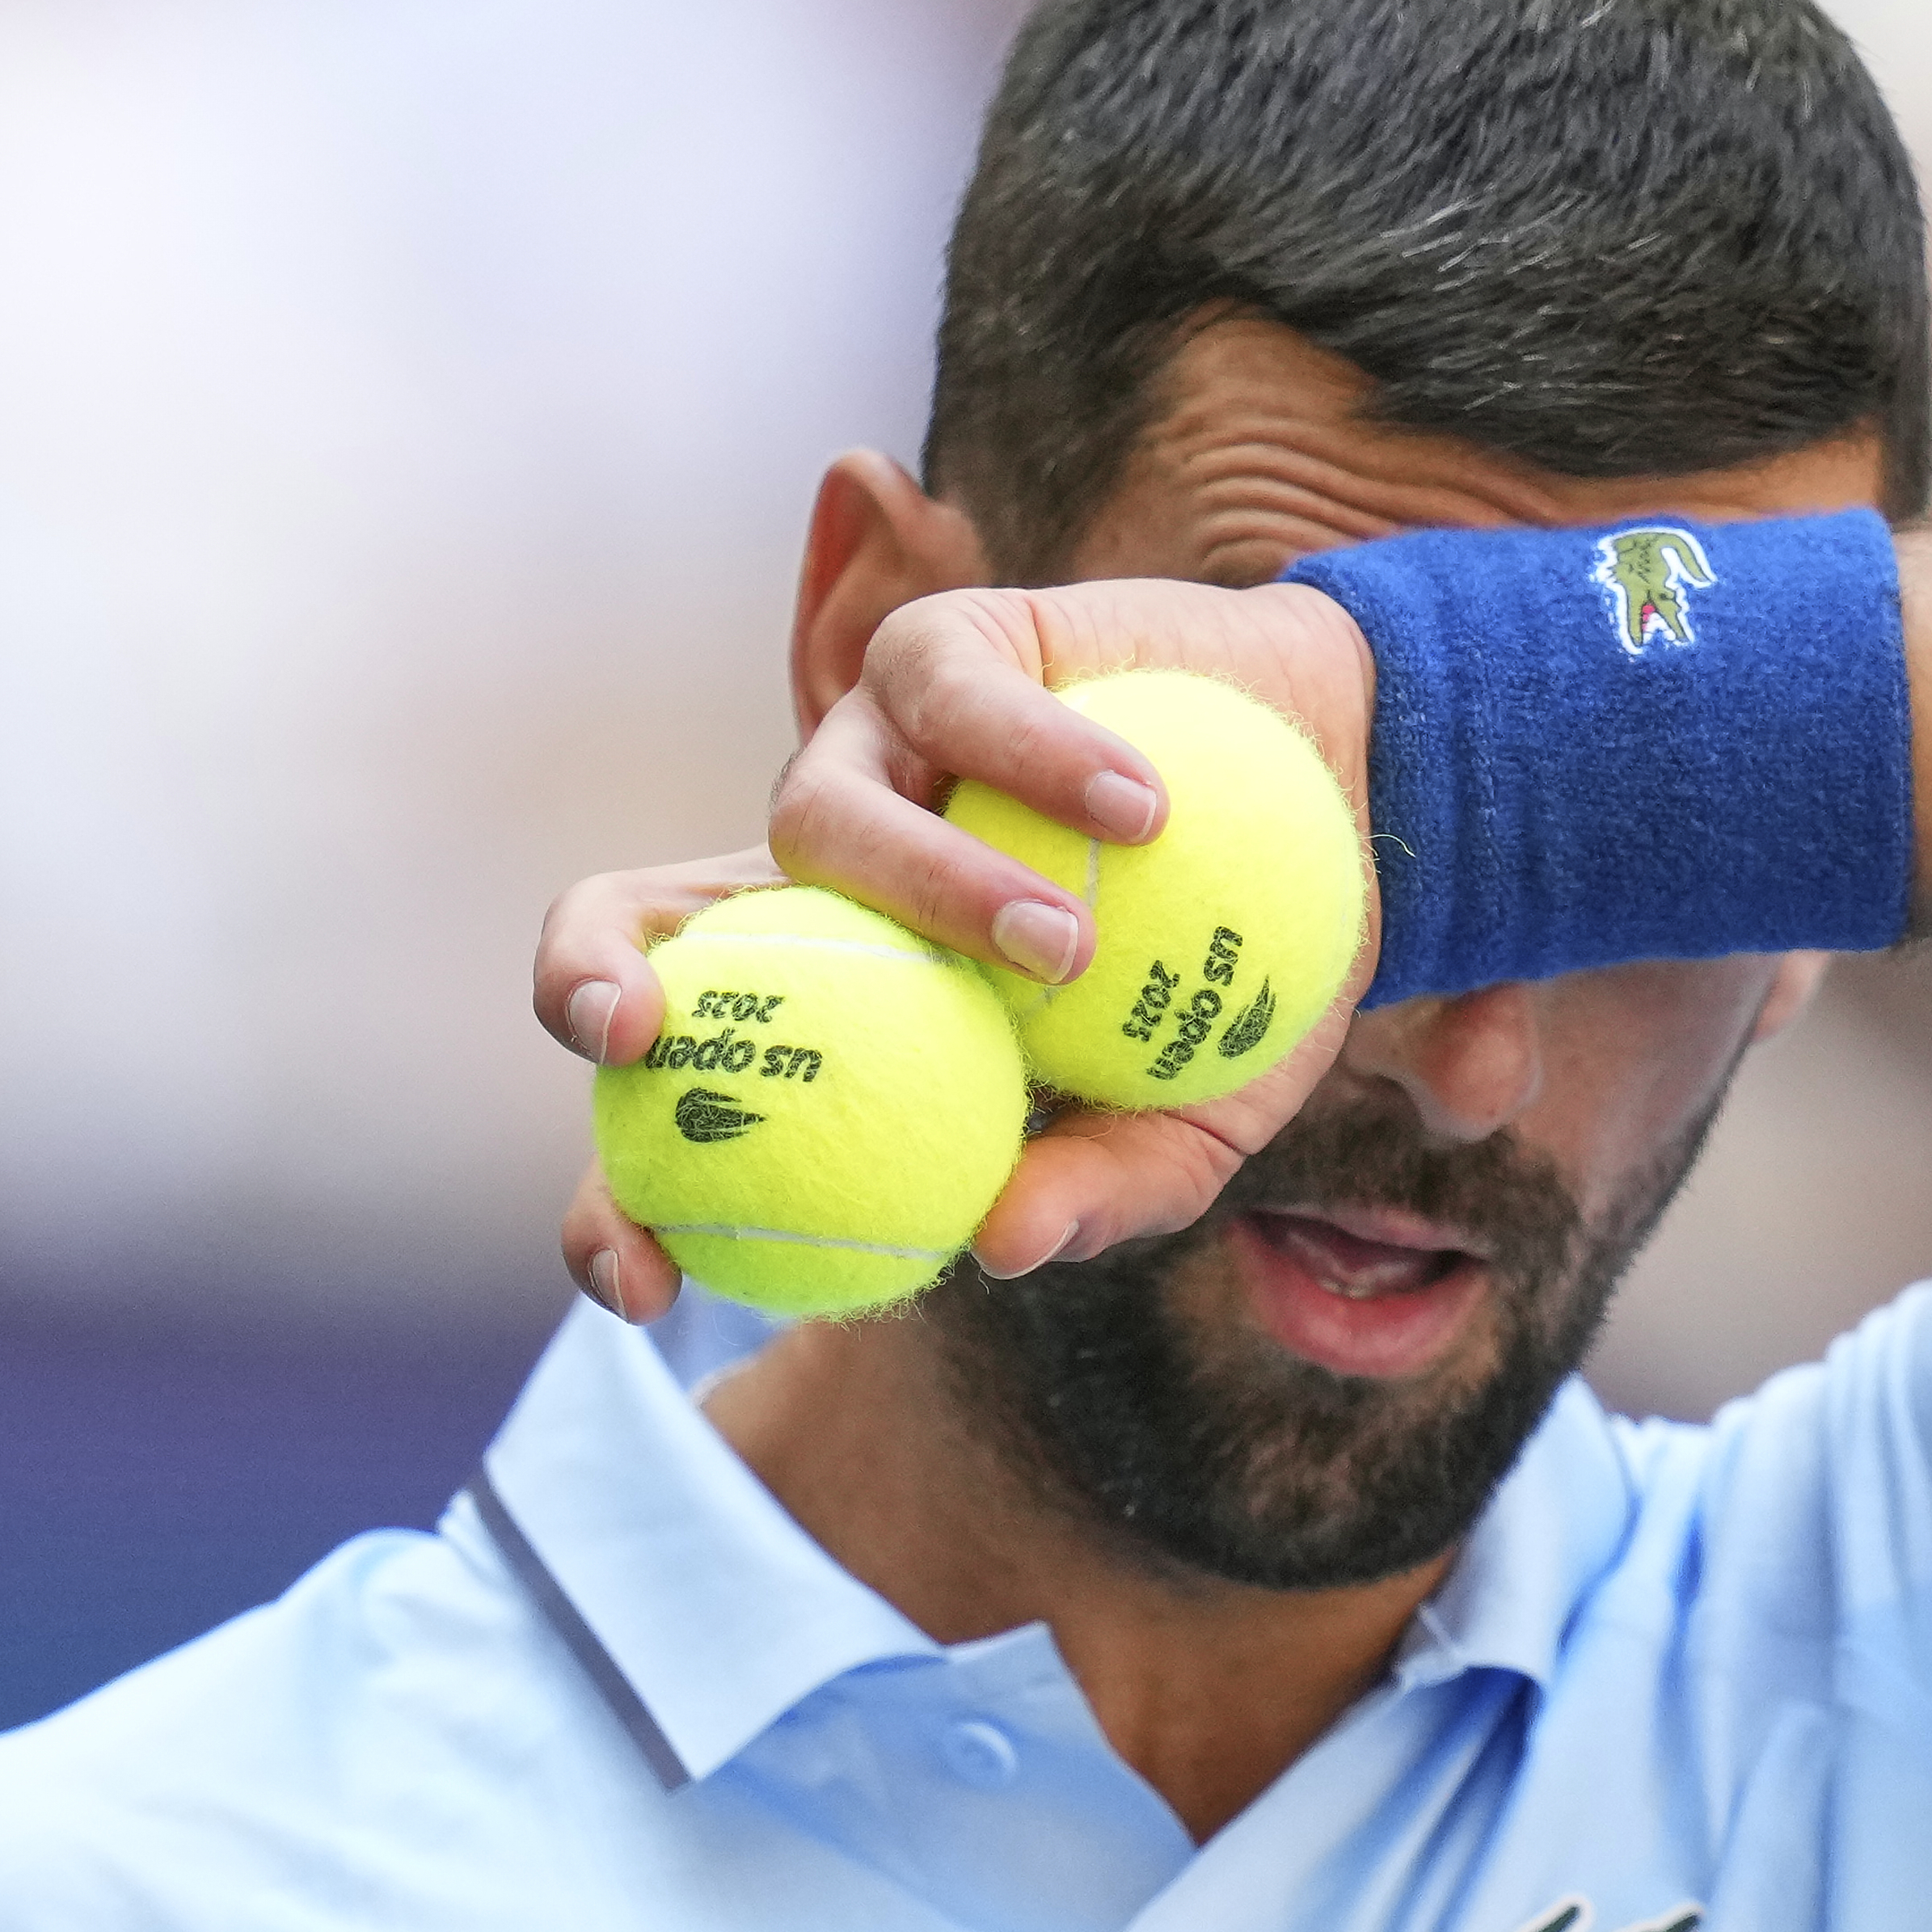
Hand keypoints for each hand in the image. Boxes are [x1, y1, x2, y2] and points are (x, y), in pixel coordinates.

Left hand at [536, 578, 1376, 1321]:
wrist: (1348, 795)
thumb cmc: (1252, 972)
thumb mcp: (1198, 1109)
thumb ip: (1110, 1185)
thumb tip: (1000, 1246)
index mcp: (832, 1013)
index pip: (678, 1111)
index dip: (608, 1204)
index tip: (643, 1282)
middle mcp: (812, 885)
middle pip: (622, 919)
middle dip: (583, 980)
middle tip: (639, 1042)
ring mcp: (869, 757)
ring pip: (815, 813)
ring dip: (935, 889)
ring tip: (1072, 945)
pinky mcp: (940, 649)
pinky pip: (949, 697)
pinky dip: (1043, 757)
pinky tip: (1141, 812)